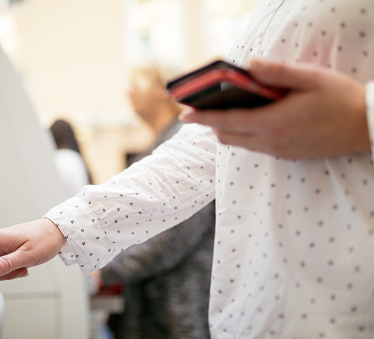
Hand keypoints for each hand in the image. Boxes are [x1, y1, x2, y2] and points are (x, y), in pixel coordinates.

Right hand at [0, 218, 65, 279]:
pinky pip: (2, 265)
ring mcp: (1, 245)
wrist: (56, 231)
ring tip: (24, 263)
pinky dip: (12, 268)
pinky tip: (24, 263)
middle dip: (1, 273)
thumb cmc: (44, 240)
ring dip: (9, 271)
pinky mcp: (6, 248)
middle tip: (20, 266)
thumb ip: (7, 264)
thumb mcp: (27, 256)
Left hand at [180, 59, 369, 158]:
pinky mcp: (287, 155)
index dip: (202, 118)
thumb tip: (250, 66)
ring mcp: (279, 151)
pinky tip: (252, 120)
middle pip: (228, 135)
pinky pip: (256, 147)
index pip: (226, 122)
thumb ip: (277, 72)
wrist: (368, 127)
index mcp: (272, 122)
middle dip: (211, 124)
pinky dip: (244, 135)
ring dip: (227, 130)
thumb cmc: (340, 99)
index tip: (184, 113)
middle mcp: (271, 141)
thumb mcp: (310, 79)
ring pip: (240, 143)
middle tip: (201, 110)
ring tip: (223, 113)